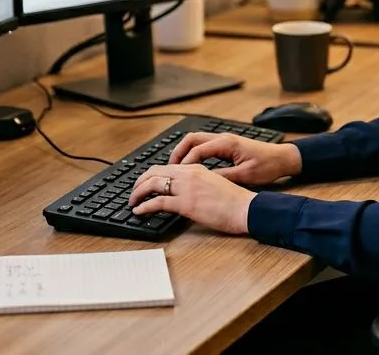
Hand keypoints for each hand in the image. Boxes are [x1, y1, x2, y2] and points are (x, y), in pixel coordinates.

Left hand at [129, 165, 255, 234]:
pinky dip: (144, 206)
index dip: (150, 175)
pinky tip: (139, 211)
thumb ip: (197, 183)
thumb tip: (184, 192)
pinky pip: (158, 202)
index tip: (144, 184)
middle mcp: (189, 174)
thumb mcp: (214, 183)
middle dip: (139, 182)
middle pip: (154, 172)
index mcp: (196, 168)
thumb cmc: (234, 201)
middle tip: (133, 192)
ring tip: (132, 202)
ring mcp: (186, 188)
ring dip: (138, 193)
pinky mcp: (186, 204)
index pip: (165, 167)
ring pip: (152, 184)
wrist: (245, 208)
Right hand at [168, 132, 301, 186]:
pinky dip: (193, 154)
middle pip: (191, 139)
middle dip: (177, 152)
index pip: (196, 150)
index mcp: (226, 143)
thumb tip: (202, 181)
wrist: (283, 158)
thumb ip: (223, 177)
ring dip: (184, 152)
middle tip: (168, 168)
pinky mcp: (227, 145)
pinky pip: (204, 146)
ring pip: (196, 141)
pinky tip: (191, 167)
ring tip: (175, 168)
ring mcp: (224, 140)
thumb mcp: (245, 175)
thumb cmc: (268, 165)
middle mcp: (223, 138)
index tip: (175, 176)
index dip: (184, 163)